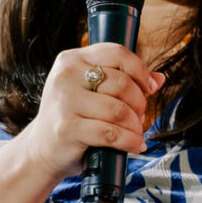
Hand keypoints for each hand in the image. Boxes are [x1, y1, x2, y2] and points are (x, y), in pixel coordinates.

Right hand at [18, 43, 165, 180]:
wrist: (41, 150)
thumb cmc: (72, 118)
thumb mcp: (91, 93)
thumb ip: (121, 80)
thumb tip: (159, 78)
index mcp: (72, 59)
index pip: (116, 53)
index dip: (140, 70)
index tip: (150, 87)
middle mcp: (65, 76)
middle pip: (121, 82)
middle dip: (139, 102)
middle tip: (141, 116)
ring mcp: (64, 101)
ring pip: (118, 110)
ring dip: (135, 125)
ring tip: (137, 133)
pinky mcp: (67, 128)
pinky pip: (110, 133)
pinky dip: (129, 141)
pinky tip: (134, 145)